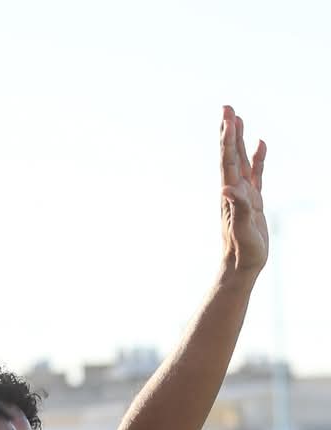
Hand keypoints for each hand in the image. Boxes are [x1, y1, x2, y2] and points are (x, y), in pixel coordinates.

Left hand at [220, 106, 267, 275]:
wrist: (241, 266)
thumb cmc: (241, 250)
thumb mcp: (241, 229)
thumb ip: (236, 207)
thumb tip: (225, 189)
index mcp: (231, 194)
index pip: (228, 161)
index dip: (227, 138)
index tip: (227, 117)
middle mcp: (234, 190)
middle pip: (231, 155)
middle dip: (229, 131)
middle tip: (227, 108)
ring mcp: (244, 195)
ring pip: (241, 160)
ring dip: (239, 140)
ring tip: (238, 118)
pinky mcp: (253, 202)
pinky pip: (256, 174)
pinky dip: (257, 158)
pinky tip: (260, 144)